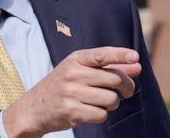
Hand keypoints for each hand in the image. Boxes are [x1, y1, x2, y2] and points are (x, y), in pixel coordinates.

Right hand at [3, 47, 141, 137]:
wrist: (33, 108)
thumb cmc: (62, 87)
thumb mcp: (79, 71)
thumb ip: (107, 68)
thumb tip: (136, 66)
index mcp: (75, 59)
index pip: (101, 54)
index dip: (120, 55)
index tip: (135, 57)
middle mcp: (72, 74)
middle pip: (114, 79)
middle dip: (126, 87)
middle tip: (126, 91)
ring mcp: (71, 93)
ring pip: (111, 99)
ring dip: (113, 103)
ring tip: (103, 102)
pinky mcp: (71, 111)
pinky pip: (101, 114)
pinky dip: (101, 115)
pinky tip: (91, 111)